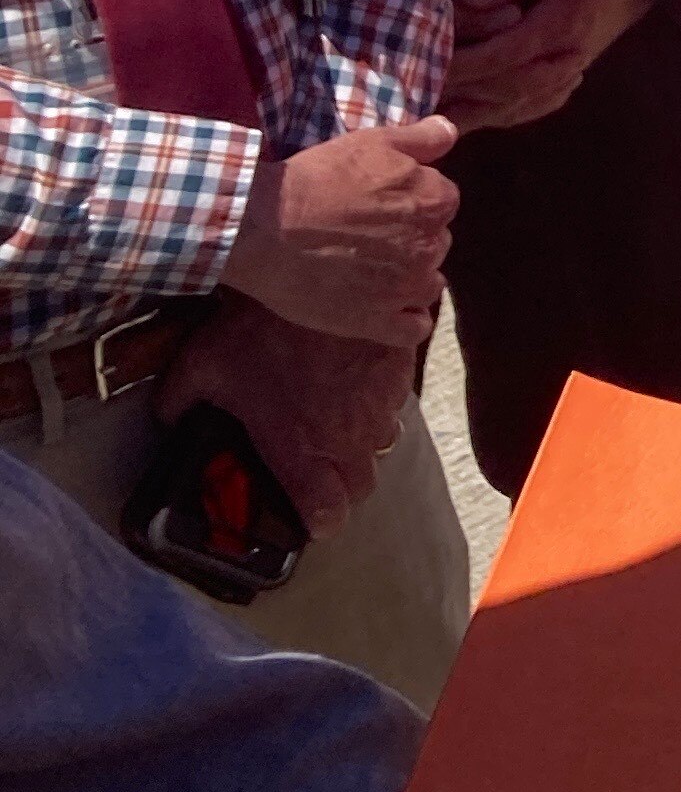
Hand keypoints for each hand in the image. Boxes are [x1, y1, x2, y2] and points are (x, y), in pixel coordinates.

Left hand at [158, 293, 414, 533]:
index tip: (307, 511)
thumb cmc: (256, 327)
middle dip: (343, 485)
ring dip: (361, 440)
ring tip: (335, 416)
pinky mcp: (402, 369)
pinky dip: (377, 398)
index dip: (319, 519)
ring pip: (383, 442)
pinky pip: (395, 399)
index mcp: (302, 449)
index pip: (329, 515)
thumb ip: (177, 404)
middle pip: (362, 488)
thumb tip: (167, 419)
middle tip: (318, 466)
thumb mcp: (198, 367)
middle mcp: (349, 436)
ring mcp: (382, 403)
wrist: (318, 272)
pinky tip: (352, 376)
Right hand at [217, 117, 456, 345]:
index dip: (414, 201)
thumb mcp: (372, 142)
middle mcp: (430, 247)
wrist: (265, 228)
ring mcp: (405, 288)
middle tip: (371, 237)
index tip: (384, 204)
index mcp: (436, 202)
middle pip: (435, 243)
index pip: (443, 202)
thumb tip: (451, 130)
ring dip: (410, 278)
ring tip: (374, 272)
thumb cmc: (318, 180)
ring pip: (428, 285)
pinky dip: (405, 321)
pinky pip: (413, 330)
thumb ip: (421, 138)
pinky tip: (385, 310)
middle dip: (411, 239)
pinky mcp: (377, 322)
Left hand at [444, 0, 651, 132]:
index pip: (503, 55)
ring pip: (517, 105)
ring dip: (476, 113)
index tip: (426, 69)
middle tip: (420, 96)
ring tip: (436, 116)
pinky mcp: (570, 77)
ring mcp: (570, 72)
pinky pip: (534, 107)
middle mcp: (564, 58)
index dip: (463, 66)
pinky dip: (503, 115)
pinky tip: (478, 117)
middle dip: (462, 93)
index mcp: (560, 26)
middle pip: (506, 88)